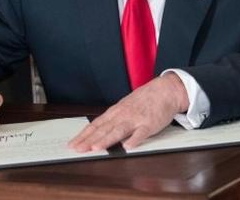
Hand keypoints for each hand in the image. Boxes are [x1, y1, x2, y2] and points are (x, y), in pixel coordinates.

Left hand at [69, 72, 188, 151]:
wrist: (166, 90)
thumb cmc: (145, 99)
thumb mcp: (125, 106)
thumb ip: (114, 119)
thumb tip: (98, 131)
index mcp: (116, 111)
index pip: (96, 124)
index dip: (84, 135)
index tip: (73, 144)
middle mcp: (123, 115)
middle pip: (104, 129)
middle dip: (89, 140)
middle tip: (77, 149)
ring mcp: (136, 119)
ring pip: (119, 130)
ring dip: (107, 139)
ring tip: (96, 148)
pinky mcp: (150, 123)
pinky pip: (142, 133)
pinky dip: (134, 139)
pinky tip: (128, 146)